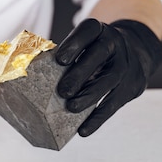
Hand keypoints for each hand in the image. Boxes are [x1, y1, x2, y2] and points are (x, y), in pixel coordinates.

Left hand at [55, 18, 161, 136]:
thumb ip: (65, 56)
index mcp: (99, 31)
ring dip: (90, 96)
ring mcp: (126, 65)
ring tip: (72, 108)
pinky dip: (98, 119)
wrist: (134, 53)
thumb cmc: (94, 52)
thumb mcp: (85, 44)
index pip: (89, 30)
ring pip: (109, 80)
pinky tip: (83, 130)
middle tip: (63, 91)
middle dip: (81, 73)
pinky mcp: (131, 87)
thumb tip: (27, 75)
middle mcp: (115, 44)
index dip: (75, 43)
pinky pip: (114, 104)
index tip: (60, 59)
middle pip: (99, 55)